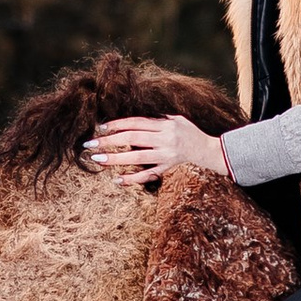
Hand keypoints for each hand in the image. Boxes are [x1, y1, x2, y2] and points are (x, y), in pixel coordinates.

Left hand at [82, 112, 228, 185]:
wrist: (210, 151)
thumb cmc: (189, 132)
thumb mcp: (176, 119)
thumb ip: (156, 119)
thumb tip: (131, 120)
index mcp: (165, 124)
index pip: (136, 123)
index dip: (117, 124)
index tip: (100, 128)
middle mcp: (165, 139)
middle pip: (132, 138)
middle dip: (109, 140)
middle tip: (90, 144)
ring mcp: (166, 156)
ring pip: (137, 157)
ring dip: (115, 158)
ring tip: (97, 159)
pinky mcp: (168, 169)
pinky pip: (148, 175)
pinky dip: (132, 179)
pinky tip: (117, 180)